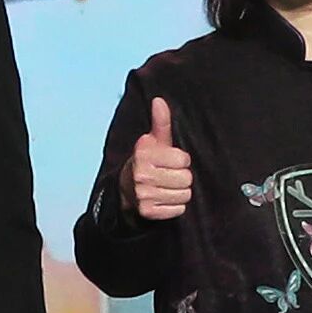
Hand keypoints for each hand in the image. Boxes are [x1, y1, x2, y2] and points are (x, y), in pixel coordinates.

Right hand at [121, 93, 192, 220]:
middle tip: (170, 175)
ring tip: (168, 186)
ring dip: (179, 192)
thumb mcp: (154, 141)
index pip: (183, 160)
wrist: (126, 188)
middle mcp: (141, 174)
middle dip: (182, 177)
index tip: (171, 161)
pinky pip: (178, 209)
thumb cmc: (147, 162)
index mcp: (144, 154)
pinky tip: (164, 198)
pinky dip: (175, 206)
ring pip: (184, 195)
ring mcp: (143, 194)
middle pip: (186, 179)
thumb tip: (159, 101)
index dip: (181, 160)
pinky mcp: (147, 211)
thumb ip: (161, 122)